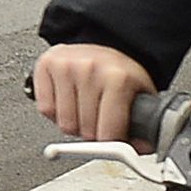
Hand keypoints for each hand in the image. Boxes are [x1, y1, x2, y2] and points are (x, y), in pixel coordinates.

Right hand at [32, 42, 153, 144]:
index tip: (113, 142)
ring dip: (74, 123)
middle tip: (100, 117)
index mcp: (117, 77)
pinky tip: (68, 98)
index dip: (111, 144)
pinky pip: (46, 110)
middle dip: (93, 132)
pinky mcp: (46, 65)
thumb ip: (144, 125)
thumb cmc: (118, 70)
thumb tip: (141, 147)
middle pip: (85, 132)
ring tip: (84, 106)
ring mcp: (66, 65)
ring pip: (64, 124)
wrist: (102, 43)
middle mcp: (90, 68)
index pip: (108, 133)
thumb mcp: (140, 94)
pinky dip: (55, 111)